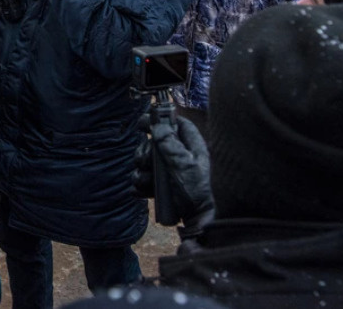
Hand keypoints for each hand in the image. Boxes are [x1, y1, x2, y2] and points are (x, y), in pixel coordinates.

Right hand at [134, 113, 213, 236]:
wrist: (201, 222)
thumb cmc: (198, 192)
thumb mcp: (184, 165)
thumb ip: (169, 143)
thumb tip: (158, 125)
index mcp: (192, 147)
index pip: (176, 124)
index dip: (160, 120)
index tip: (144, 122)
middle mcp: (180, 157)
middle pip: (154, 144)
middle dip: (144, 153)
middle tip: (145, 163)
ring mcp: (171, 173)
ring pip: (146, 163)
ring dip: (141, 172)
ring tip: (147, 182)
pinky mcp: (163, 188)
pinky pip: (144, 181)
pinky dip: (141, 185)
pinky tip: (144, 191)